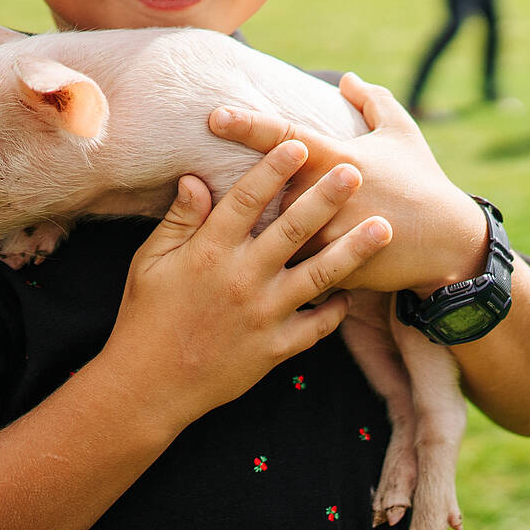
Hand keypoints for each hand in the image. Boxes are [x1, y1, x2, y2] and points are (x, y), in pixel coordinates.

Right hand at [106, 141, 391, 426]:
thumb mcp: (150, 262)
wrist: (150, 386)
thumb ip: (179, 220)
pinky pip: (316, 326)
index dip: (273, 169)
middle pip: (293, 229)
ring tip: (383, 228)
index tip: (299, 143)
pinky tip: (352, 292)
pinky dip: (336, 309)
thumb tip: (194, 177)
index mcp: (209, 252)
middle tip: (356, 171)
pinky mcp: (275, 348)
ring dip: (354, 249)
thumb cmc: (146, 317)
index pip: (247, 200)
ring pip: (319, 275)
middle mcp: (242, 279)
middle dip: (327, 197)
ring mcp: (263, 315)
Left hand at [209, 75, 488, 297]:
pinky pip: (298, 271)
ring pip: (278, 236)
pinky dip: (284, 271)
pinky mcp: (336, 269)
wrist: (450, 243)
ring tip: (242, 241)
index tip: (214, 116)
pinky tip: (266, 277)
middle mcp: (329, 194)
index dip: (248, 125)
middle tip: (215, 188)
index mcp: (339, 158)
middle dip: (246, 192)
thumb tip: (347, 79)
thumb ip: (373, 102)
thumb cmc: (423, 182)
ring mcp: (332, 234)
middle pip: (268, 192)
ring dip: (261, 238)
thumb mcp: (403, 135)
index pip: (284, 136)